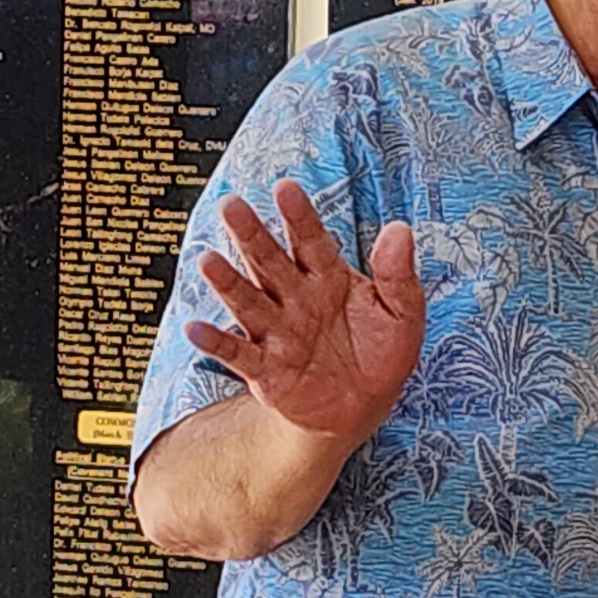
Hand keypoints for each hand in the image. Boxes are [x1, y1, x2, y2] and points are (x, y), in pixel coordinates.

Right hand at [180, 180, 426, 448]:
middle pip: (270, 262)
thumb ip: (398, 274)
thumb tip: (400, 228)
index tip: (285, 188)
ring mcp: (278, 332)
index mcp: (328, 278)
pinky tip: (196, 329)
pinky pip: (238, 353)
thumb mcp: (402, 313)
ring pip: (249, 301)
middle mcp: (296, 299)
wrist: (363, 409)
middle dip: (252, 235)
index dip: (299, 216)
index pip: (311, 241)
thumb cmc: (381, 353)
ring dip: (228, 282)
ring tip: (208, 260)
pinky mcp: (266, 370)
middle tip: (232, 205)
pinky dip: (217, 343)